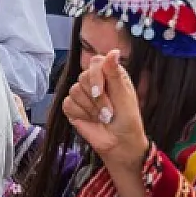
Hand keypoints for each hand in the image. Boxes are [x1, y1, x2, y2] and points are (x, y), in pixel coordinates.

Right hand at [62, 50, 148, 174]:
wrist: (119, 145)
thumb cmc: (127, 121)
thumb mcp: (124, 97)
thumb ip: (115, 74)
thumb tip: (113, 51)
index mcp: (110, 74)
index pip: (95, 62)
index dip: (95, 75)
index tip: (99, 91)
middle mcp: (95, 81)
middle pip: (83, 77)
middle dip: (97, 99)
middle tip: (108, 113)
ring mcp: (82, 94)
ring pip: (75, 91)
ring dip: (91, 109)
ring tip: (102, 118)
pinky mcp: (72, 107)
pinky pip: (68, 104)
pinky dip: (81, 114)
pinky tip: (91, 120)